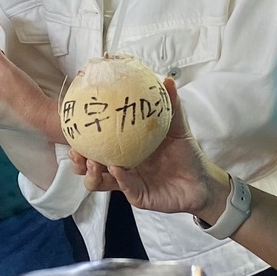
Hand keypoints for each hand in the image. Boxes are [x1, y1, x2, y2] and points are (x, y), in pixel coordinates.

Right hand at [72, 79, 227, 220]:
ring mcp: (128, 183)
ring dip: (92, 173)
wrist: (202, 181)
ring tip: (92, 161)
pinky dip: (118, 178)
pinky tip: (116, 169)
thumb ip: (170, 105)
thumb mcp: (176, 127)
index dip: (82, 139)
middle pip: (90, 166)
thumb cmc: (186, 153)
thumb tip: (166, 79)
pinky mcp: (138, 196)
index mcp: (125, 149)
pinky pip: (123, 187)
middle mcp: (122, 167)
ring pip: (99, 182)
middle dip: (79, 160)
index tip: (74, 128)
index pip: (97, 145)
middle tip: (76, 149)